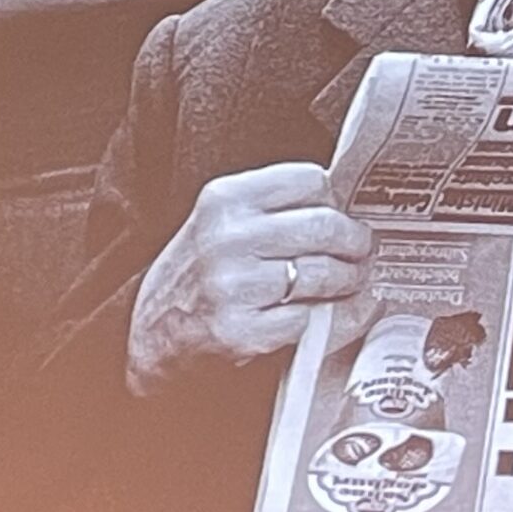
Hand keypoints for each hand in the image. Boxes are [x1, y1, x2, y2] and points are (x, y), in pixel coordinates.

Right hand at [126, 159, 372, 392]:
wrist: (149, 330)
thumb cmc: (198, 270)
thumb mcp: (221, 220)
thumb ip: (272, 207)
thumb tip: (344, 208)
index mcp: (226, 198)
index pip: (310, 180)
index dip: (334, 200)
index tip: (341, 214)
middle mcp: (228, 237)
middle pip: (325, 226)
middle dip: (357, 242)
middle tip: (363, 251)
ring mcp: (233, 285)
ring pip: (324, 274)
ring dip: (349, 281)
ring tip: (350, 282)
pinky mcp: (240, 330)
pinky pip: (309, 320)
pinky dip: (329, 320)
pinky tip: (328, 315)